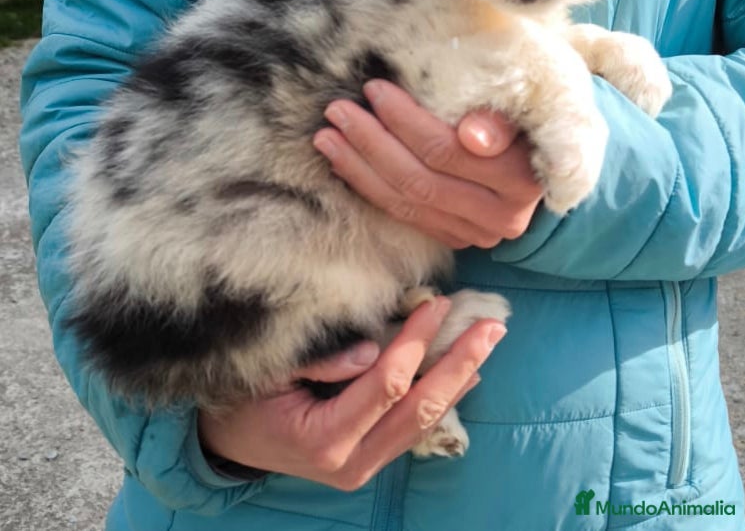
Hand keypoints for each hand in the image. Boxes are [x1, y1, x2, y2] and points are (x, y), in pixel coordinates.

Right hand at [198, 298, 505, 489]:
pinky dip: (443, 396)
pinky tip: (467, 373)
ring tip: (489, 341)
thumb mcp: (269, 374)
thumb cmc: (243, 399)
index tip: (435, 304)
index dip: (414, 342)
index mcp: (325, 438)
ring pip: (425, 421)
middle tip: (492, 325)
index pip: (386, 385)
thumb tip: (372, 349)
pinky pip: (414, 427)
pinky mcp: (369, 458)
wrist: (228, 443)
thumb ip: (318, 361)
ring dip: (460, 377)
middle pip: (420, 408)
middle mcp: (352, 461)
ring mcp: (363, 465)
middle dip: (459, 363)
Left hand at [313, 80, 542, 248]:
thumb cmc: (528, 117)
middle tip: (338, 111)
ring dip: (359, 167)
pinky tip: (343, 162)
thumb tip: (472, 134)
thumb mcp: (525, 106)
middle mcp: (501, 217)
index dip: (405, 120)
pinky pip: (403, 215)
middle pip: (420, 179)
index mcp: (521, 179)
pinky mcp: (456, 240)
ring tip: (327, 136)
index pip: (447, 150)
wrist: (547, 159)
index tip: (373, 89)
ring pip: (406, 202)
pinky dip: (368, 187)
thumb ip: (500, 119)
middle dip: (371, 143)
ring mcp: (477, 234)